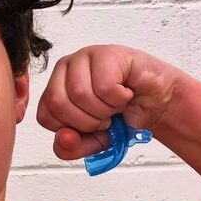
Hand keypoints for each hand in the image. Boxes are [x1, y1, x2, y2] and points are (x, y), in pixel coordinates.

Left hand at [35, 45, 183, 160]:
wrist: (155, 103)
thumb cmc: (121, 115)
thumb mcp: (91, 142)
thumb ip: (70, 148)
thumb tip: (64, 137)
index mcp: (54, 88)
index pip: (45, 115)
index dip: (71, 129)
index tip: (90, 126)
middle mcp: (65, 69)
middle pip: (58, 103)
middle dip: (88, 120)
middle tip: (106, 117)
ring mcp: (84, 57)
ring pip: (80, 93)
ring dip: (105, 109)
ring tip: (115, 104)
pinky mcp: (106, 53)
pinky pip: (104, 86)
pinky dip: (119, 98)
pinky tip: (125, 92)